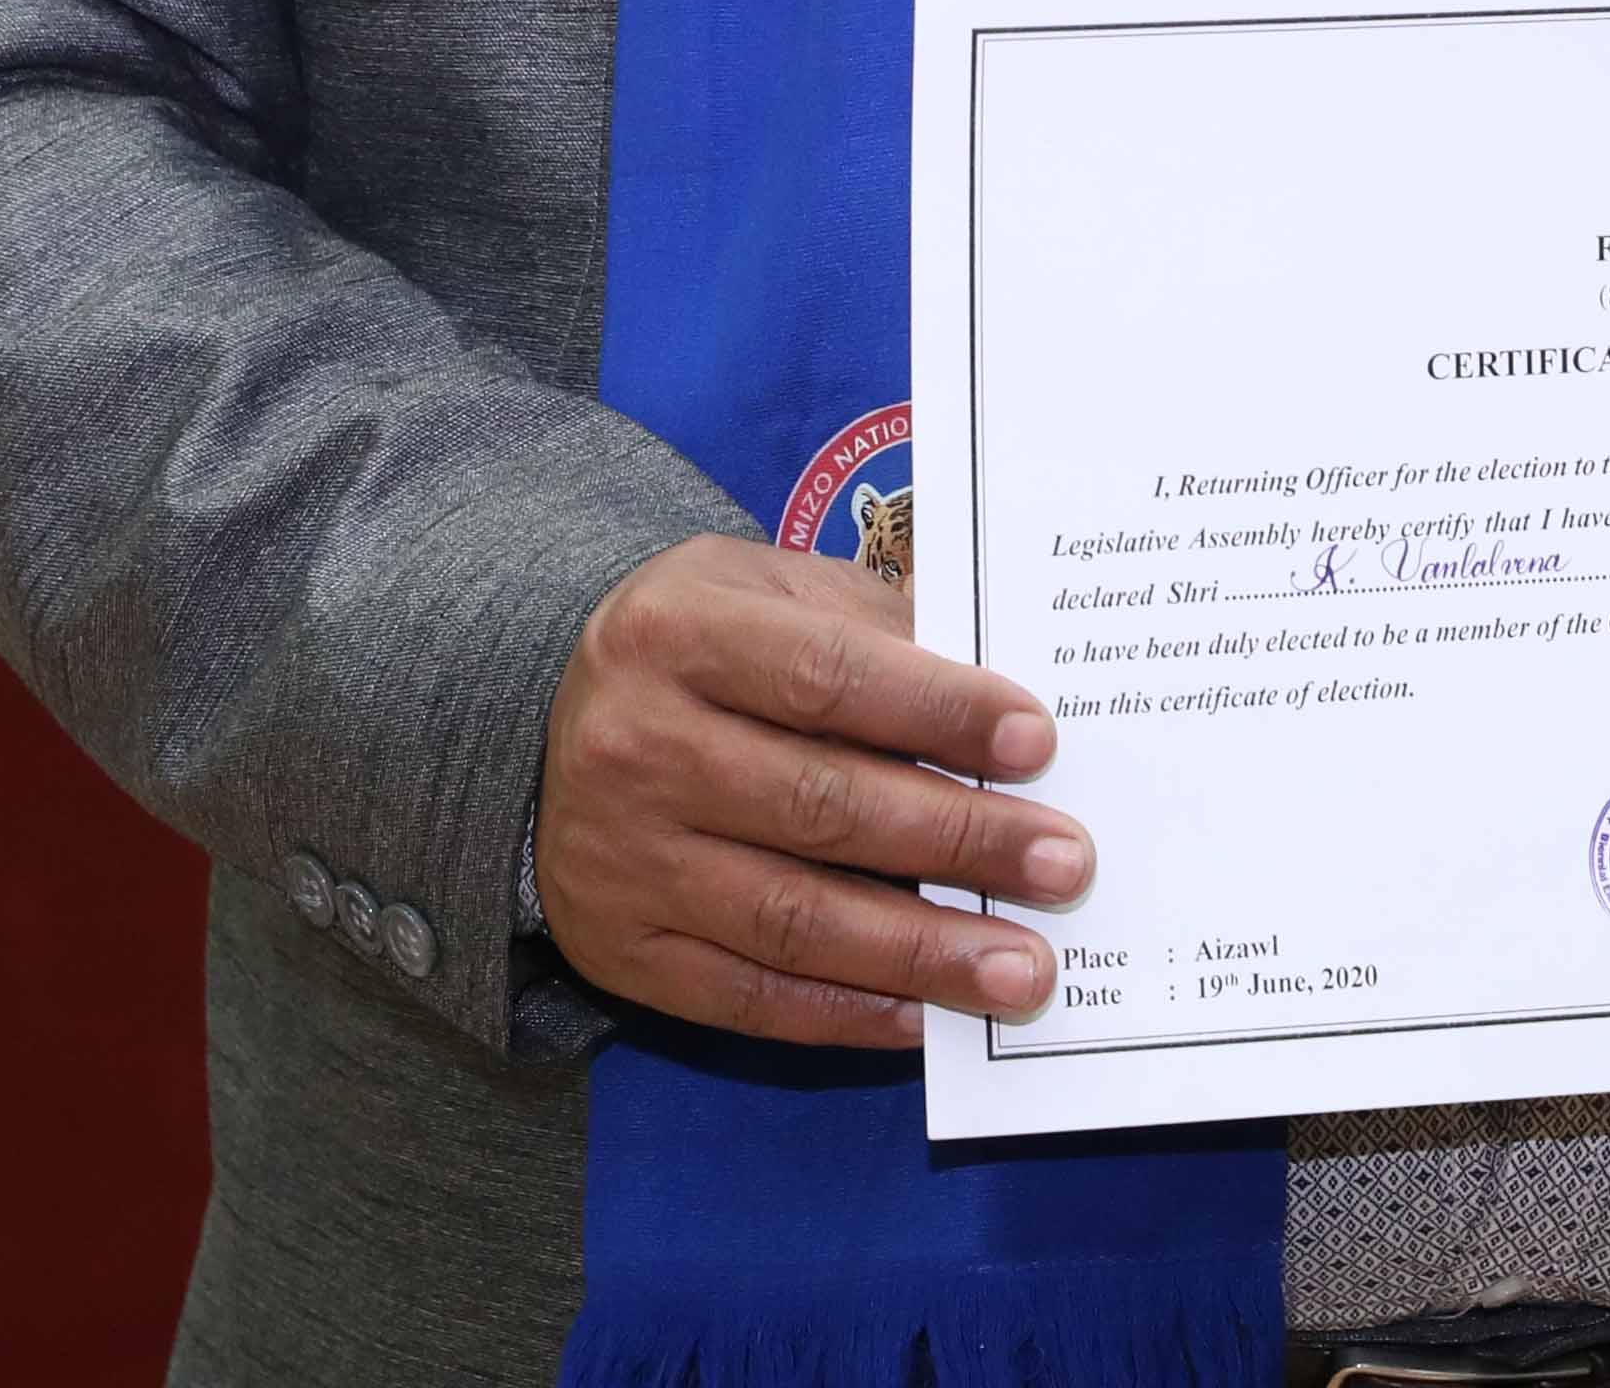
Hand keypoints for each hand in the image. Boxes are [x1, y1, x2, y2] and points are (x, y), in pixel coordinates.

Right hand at [532, 531, 1092, 1046]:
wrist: (544, 726)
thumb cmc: (706, 649)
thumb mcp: (769, 593)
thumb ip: (877, 629)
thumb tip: (1009, 701)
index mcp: (677, 633)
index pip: (826, 677)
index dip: (938, 712)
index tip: (1036, 745)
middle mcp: (636, 747)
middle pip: (820, 804)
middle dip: (958, 841)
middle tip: (1065, 866)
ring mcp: (622, 860)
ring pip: (793, 919)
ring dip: (921, 952)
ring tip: (1023, 971)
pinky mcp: (621, 952)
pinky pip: (749, 997)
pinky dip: (849, 1013)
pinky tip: (929, 1016)